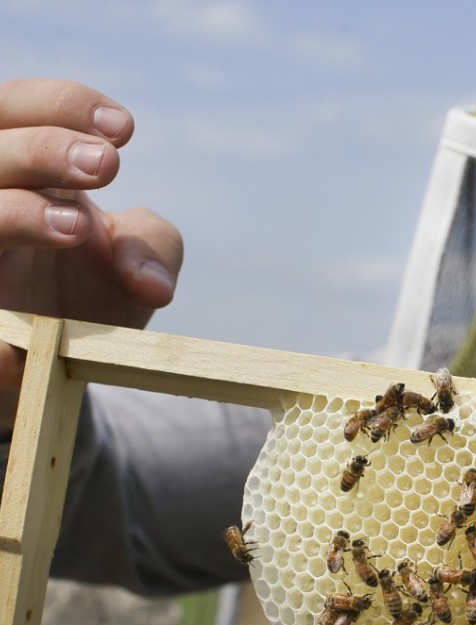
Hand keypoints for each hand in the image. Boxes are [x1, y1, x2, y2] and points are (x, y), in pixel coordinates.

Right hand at [0, 80, 182, 425]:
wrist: (55, 361)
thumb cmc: (89, 293)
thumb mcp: (137, 264)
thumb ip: (154, 250)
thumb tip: (149, 284)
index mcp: (21, 170)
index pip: (22, 107)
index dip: (65, 104)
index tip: (125, 130)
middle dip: (45, 148)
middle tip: (106, 165)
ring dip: (14, 211)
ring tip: (75, 228)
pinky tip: (33, 332)